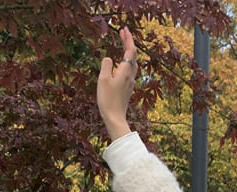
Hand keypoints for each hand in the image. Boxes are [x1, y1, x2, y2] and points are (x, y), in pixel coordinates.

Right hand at [97, 26, 137, 140]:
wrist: (114, 118)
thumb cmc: (108, 99)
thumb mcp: (103, 79)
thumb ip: (106, 65)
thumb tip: (108, 59)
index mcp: (125, 71)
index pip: (130, 50)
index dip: (128, 38)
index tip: (124, 29)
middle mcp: (130, 76)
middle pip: (133, 55)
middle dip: (128, 42)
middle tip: (122, 32)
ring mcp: (130, 83)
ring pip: (132, 63)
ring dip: (128, 52)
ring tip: (123, 44)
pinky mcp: (127, 89)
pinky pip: (129, 71)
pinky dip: (126, 62)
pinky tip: (122, 64)